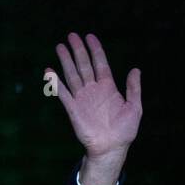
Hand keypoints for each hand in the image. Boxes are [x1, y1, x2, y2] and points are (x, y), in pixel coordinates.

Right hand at [46, 33, 140, 184]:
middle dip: (78, 51)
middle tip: (72, 35)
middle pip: (84, 65)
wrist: (111, 149)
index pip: (100, 64)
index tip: (90, 37)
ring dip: (66, 61)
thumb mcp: (134, 108)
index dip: (95, 50)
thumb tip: (136, 69)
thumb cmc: (124, 131)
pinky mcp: (73, 109)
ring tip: (60, 46)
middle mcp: (94, 90)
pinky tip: (49, 71)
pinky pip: (63, 93)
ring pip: (72, 75)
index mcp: (108, 88)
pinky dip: (55, 83)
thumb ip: (133, 89)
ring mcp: (83, 98)